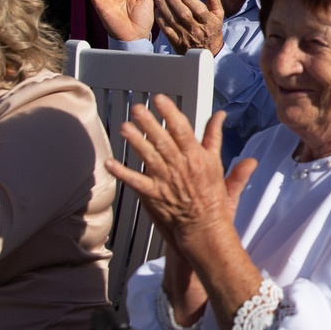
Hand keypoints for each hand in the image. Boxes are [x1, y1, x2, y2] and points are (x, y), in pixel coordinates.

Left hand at [106, 95, 255, 251]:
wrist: (206, 230)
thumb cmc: (214, 200)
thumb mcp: (219, 164)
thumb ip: (216, 138)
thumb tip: (221, 116)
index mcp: (197, 157)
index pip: (182, 129)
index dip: (169, 113)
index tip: (160, 100)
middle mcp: (181, 166)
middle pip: (162, 139)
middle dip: (148, 122)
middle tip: (137, 108)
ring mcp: (166, 181)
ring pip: (148, 156)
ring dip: (135, 141)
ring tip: (124, 127)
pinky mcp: (153, 196)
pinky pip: (135, 181)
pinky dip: (122, 172)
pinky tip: (110, 163)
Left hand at [155, 0, 225, 54]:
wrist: (208, 52)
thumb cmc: (212, 29)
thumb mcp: (218, 14)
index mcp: (209, 22)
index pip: (199, 9)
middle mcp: (197, 30)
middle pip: (184, 14)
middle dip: (174, 1)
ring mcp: (186, 37)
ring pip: (173, 21)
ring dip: (164, 8)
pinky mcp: (177, 43)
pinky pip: (167, 30)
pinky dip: (161, 20)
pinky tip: (158, 11)